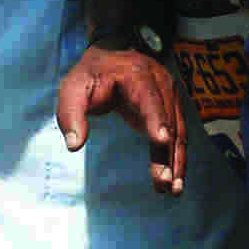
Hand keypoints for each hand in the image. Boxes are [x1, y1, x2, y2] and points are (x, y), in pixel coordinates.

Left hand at [57, 44, 186, 194]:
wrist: (111, 59)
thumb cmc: (90, 75)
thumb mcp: (72, 88)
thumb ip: (70, 114)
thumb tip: (73, 145)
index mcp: (137, 75)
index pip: (149, 97)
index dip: (156, 118)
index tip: (161, 140)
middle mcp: (161, 84)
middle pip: (168, 120)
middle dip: (167, 152)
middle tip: (165, 181)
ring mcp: (170, 97)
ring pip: (178, 132)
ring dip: (176, 162)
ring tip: (172, 189)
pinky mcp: (171, 111)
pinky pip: (177, 138)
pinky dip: (175, 160)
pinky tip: (173, 182)